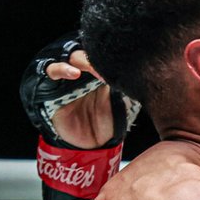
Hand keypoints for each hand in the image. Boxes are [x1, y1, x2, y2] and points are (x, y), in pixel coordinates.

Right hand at [21, 35, 140, 199]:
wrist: (90, 147)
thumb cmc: (108, 124)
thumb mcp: (124, 104)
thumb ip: (131, 89)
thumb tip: (148, 76)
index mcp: (101, 71)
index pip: (105, 54)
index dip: (113, 57)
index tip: (124, 65)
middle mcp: (84, 70)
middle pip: (88, 51)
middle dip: (97, 56)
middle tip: (108, 67)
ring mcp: (68, 77)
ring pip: (70, 56)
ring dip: (81, 60)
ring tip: (90, 68)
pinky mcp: (52, 87)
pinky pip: (51, 70)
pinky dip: (61, 69)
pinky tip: (73, 74)